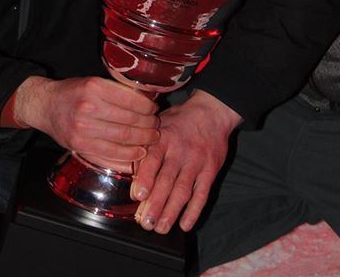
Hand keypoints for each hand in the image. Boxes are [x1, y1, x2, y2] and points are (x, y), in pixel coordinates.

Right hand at [4, 75, 159, 167]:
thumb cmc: (72, 93)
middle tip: (156, 126)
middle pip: (130, 120)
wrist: (45, 106)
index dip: (148, 107)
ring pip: (123, 137)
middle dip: (149, 125)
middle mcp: (88, 107)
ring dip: (143, 140)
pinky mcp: (81, 145)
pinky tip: (139, 153)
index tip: (154, 109)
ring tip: (152, 138)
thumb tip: (146, 100)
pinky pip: (111, 153)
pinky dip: (129, 155)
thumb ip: (115, 91)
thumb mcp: (92, 82)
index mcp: (94, 87)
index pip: (131, 100)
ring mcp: (83, 128)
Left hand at [130, 91, 240, 233]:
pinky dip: (194, 211)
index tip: (137, 196)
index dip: (144, 178)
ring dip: (171, 212)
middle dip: (156, 204)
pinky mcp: (211, 170)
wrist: (212, 112)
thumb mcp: (159, 123)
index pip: (153, 160)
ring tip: (161, 228)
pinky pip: (202, 194)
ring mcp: (197, 162)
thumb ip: (146, 144)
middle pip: (167, 180)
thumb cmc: (179, 120)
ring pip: (183, 191)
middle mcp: (180, 150)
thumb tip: (127, 166)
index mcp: (163, 137)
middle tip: (145, 222)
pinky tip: (185, 224)